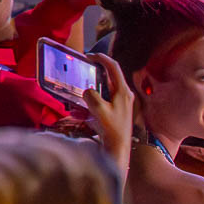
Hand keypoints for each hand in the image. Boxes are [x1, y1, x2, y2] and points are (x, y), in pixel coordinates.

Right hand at [84, 53, 133, 175]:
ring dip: (91, 89)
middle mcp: (124, 94)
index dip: (101, 58)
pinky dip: (92, 101)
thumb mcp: (99, 110)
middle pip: (108, 76)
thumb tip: (88, 91)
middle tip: (82, 71)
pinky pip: (103, 99)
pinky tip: (81, 111)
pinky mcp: (117, 109)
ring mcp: (122, 102)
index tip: (89, 56)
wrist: (119, 147)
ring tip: (79, 96)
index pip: (113, 67)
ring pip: (104, 88)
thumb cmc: (112, 129)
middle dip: (94, 73)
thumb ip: (92, 96)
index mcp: (123, 91)